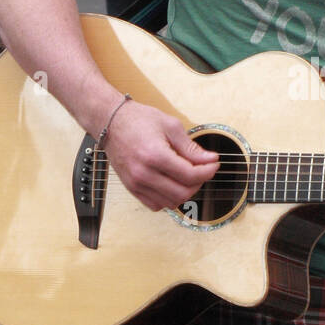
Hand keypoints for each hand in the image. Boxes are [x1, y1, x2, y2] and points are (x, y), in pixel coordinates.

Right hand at [100, 98, 218, 211]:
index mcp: (155, 155)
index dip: (208, 171)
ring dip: (185, 192)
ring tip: (188, 176)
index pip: (190, 175)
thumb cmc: (139, 119)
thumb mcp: (171, 126)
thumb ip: (191, 147)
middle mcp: (144, 173)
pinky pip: (156, 205)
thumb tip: (210, 160)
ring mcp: (136, 183)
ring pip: (171, 202)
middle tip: (202, 169)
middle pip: (183, 193)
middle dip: (199, 183)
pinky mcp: (131, 188)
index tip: (214, 164)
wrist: (111, 121)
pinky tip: (172, 183)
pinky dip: (168, 199)